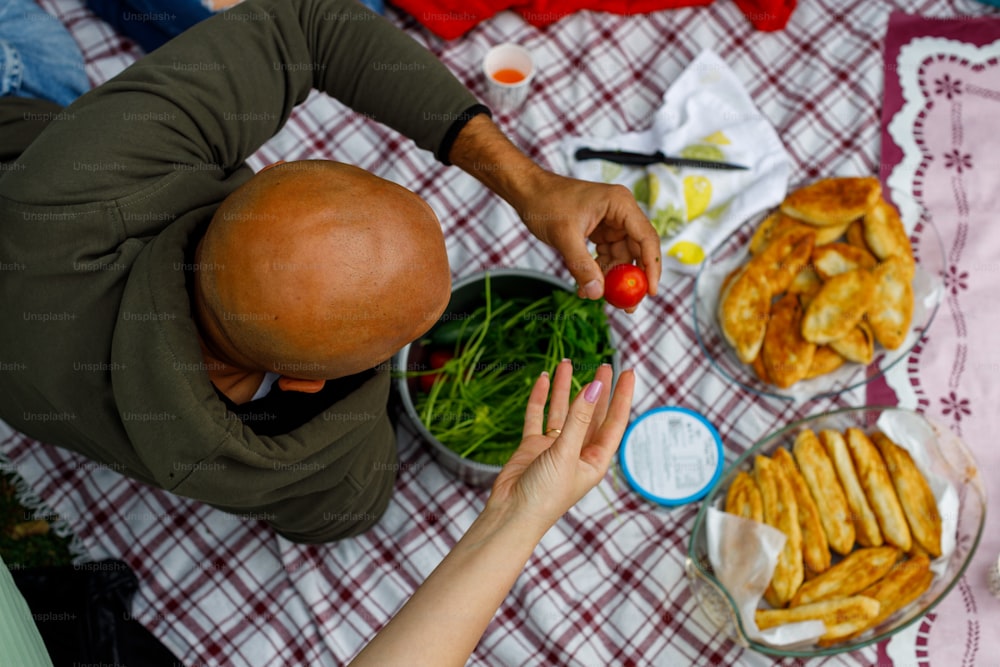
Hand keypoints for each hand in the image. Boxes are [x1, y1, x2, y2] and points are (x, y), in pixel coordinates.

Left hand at [446, 115, 660, 311]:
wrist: (527, 191)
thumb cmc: (545, 202)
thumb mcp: (565, 236)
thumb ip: (582, 266)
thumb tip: (596, 293)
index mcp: (620, 204)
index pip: (646, 238)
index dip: (652, 267)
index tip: (650, 292)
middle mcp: (621, 213)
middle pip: (638, 250)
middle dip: (632, 279)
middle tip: (629, 305)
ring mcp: (611, 223)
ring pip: (622, 257)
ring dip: (614, 279)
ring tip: (604, 299)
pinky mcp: (599, 232)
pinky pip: (607, 256)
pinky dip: (600, 272)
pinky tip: (589, 287)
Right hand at [487, 360, 634, 528]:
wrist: (511, 515)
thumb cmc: (545, 496)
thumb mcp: (566, 454)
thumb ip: (579, 420)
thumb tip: (594, 389)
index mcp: (594, 460)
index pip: (614, 422)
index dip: (621, 397)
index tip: (627, 373)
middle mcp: (577, 452)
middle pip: (591, 414)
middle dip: (597, 390)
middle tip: (604, 365)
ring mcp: (554, 448)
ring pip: (563, 412)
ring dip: (566, 389)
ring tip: (567, 364)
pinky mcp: (533, 446)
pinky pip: (538, 417)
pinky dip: (540, 399)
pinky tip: (543, 381)